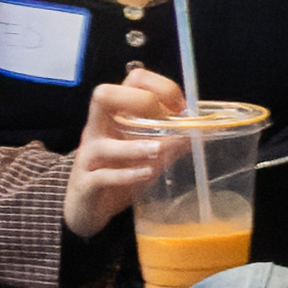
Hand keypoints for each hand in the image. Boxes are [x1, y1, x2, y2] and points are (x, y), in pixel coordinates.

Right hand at [57, 67, 193, 236]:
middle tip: (164, 121)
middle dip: (137, 101)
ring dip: (133, 146)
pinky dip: (125, 175)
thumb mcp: (148, 153)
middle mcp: (97, 129)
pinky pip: (101, 176)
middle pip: (103, 95)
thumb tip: (201, 130)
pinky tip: (145, 174)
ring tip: (157, 150)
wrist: (88, 207)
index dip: (160, 86)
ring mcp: (88, 156)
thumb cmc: (119, 172)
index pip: (133, 80)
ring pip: (102, 143)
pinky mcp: (86, 184)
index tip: (181, 107)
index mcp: (114, 115)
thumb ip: (172, 140)